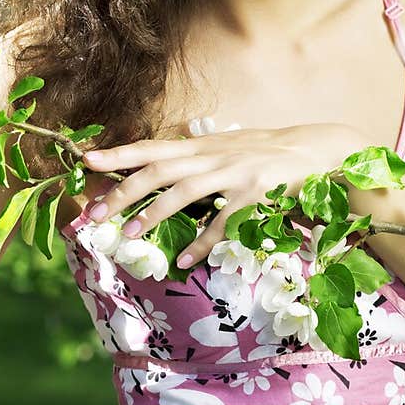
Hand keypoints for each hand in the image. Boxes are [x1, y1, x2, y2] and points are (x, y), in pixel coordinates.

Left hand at [82, 123, 368, 268]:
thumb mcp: (229, 145)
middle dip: (124, 190)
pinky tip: (185, 259)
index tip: (86, 160)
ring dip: (153, 214)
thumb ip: (198, 152)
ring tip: (126, 236)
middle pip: (160, 170)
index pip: (153, 147)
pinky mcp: (256, 194)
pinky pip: (224, 221)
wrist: (318, 151)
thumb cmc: (268, 152)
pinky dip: (203, 241)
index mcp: (203, 145)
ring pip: (185, 192)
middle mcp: (214, 155)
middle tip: (95, 213)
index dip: (119, 153)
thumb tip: (166, 153)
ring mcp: (235, 173)